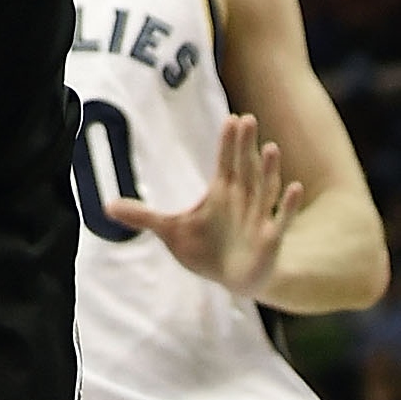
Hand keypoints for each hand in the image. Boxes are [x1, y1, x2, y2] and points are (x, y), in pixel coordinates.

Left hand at [107, 112, 305, 300]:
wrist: (232, 281)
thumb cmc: (204, 250)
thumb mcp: (170, 231)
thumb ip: (142, 216)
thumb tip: (105, 206)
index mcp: (221, 193)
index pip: (225, 162)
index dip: (228, 142)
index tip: (232, 118)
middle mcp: (242, 200)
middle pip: (245, 168)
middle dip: (246, 146)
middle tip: (249, 119)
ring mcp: (257, 218)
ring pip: (264, 190)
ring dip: (268, 170)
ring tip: (272, 148)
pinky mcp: (269, 239)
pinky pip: (281, 219)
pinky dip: (288, 205)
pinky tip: (295, 187)